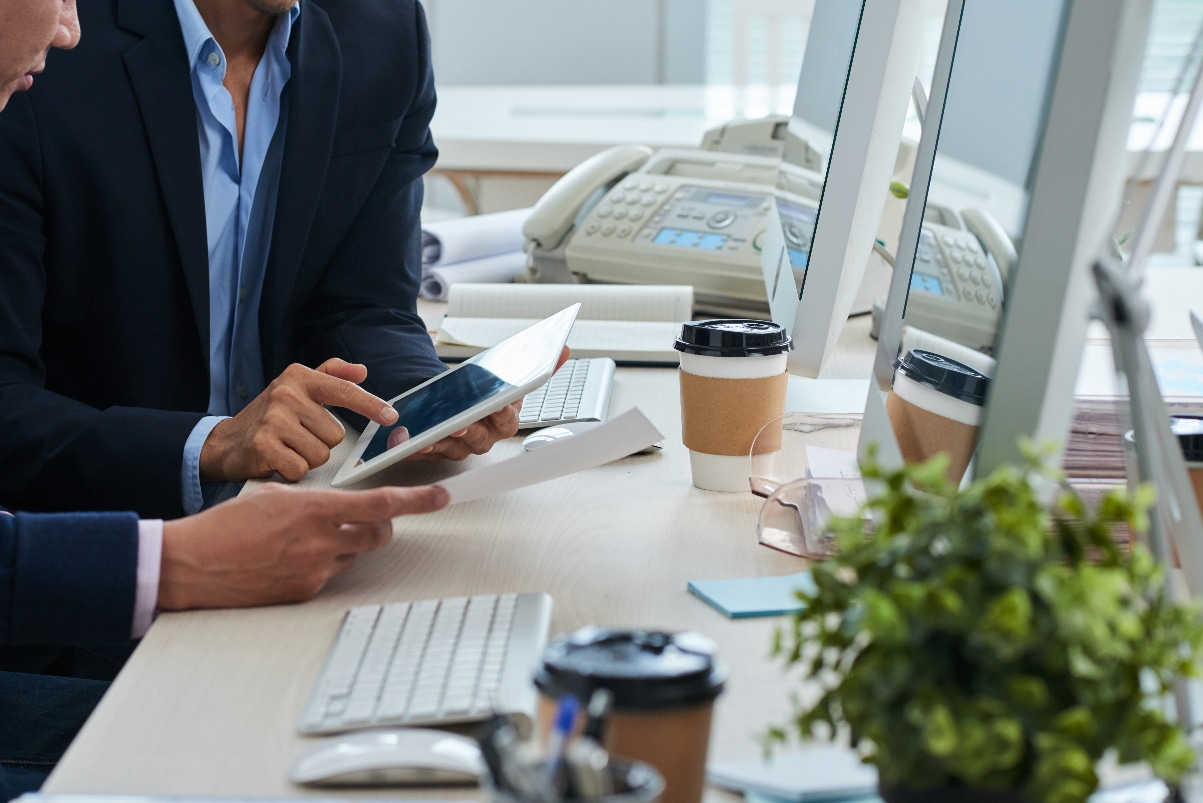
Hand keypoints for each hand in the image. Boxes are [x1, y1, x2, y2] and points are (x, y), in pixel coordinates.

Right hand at [157, 483, 449, 609]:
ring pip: (353, 555)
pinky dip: (320, 564)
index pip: (381, 504)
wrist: (193, 564)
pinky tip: (288, 560)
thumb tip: (338, 506)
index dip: (418, 501)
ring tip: (304, 539)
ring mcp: (315, 571)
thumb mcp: (275, 495)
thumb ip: (314, 500)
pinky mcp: (305, 593)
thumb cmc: (226, 525)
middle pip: (378, 534)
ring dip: (344, 545)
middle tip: (368, 519)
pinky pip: (329, 575)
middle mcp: (321, 541)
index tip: (441, 496)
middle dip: (382, 526)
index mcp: (315, 509)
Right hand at [200, 359, 398, 482]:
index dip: (370, 405)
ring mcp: (273, 419)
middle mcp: (286, 394)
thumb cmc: (269, 417)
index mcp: (299, 377)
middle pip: (335, 435)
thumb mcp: (297, 388)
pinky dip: (293, 471)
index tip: (391, 416)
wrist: (226, 442)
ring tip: (287, 449)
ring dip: (307, 458)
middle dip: (321, 443)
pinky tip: (278, 460)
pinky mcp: (263, 445)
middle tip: (298, 438)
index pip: (344, 391)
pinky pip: (301, 468)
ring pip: (320, 454)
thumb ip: (331, 376)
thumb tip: (361, 370)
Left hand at [400, 346, 570, 461]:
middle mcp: (487, 438)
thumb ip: (541, 365)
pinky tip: (407, 436)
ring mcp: (463, 446)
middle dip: (470, 430)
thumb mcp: (509, 375)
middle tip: (460, 423)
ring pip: (453, 446)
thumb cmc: (485, 390)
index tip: (499, 404)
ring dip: (441, 440)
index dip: (503, 414)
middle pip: (480, 437)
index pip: (508, 420)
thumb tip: (564, 348)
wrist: (460, 402)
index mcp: (505, 421)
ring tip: (430, 431)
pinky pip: (429, 450)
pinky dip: (418, 446)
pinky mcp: (439, 449)